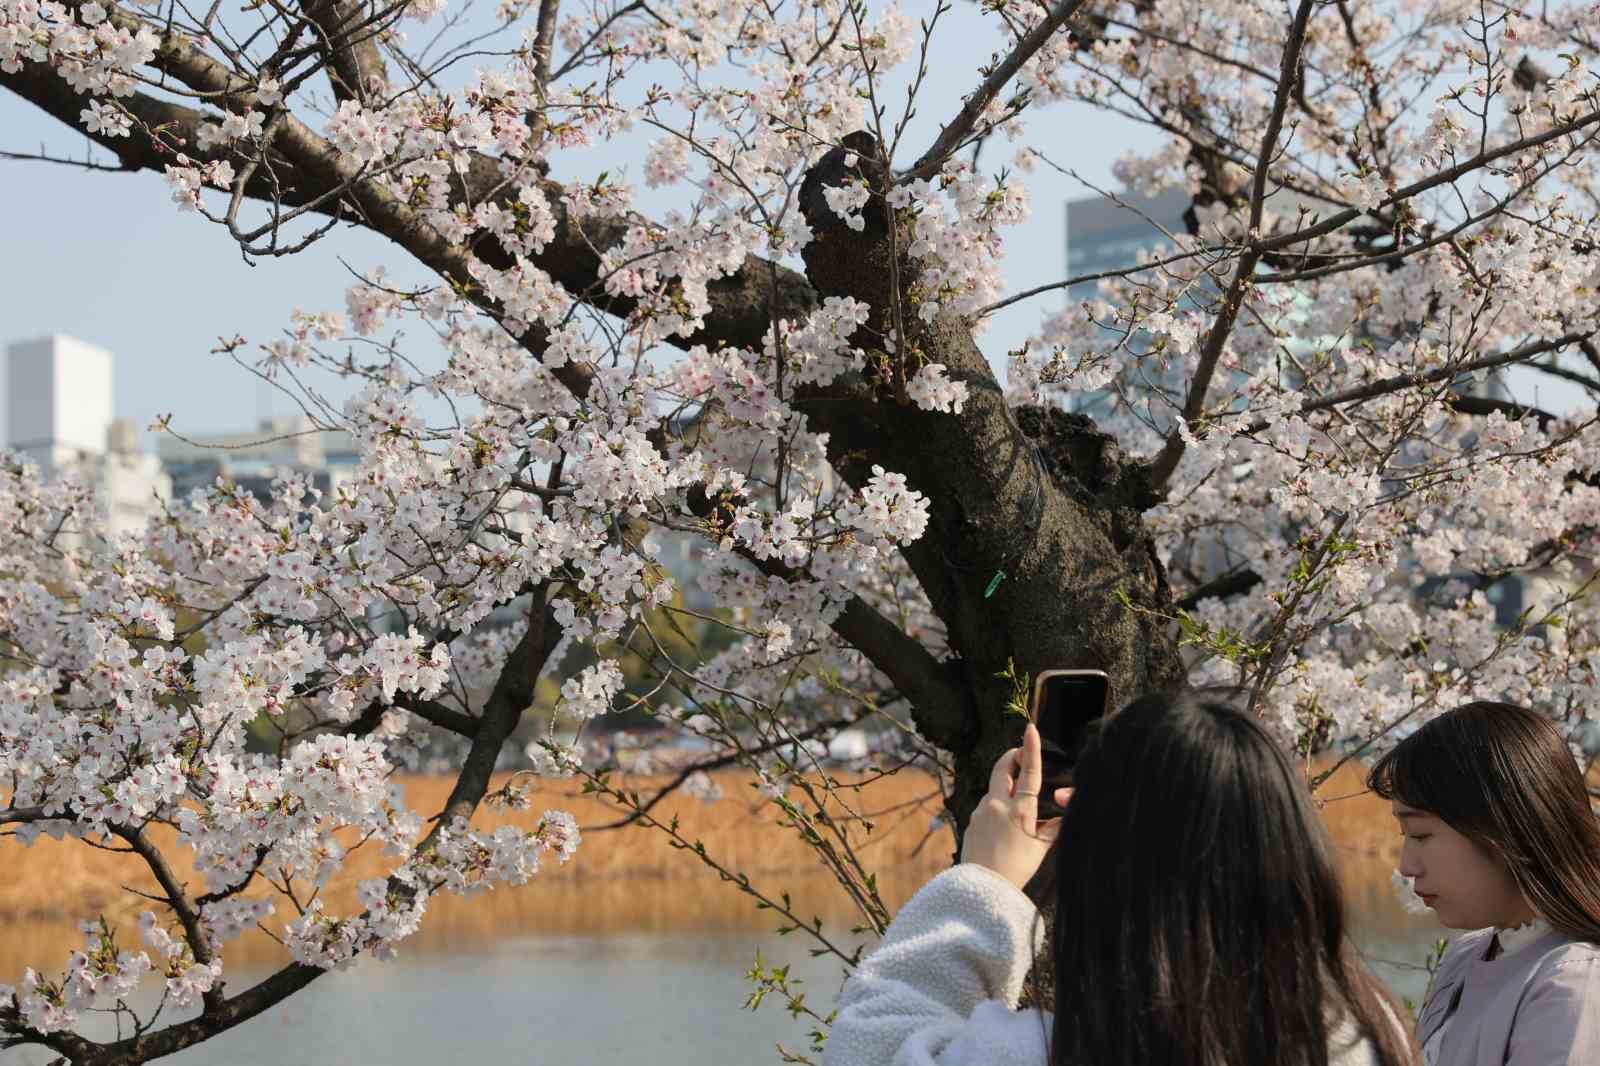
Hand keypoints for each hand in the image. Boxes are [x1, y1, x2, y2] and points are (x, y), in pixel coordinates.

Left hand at [959, 722, 1071, 890]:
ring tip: (1017, 804)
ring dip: (1005, 786)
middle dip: (1010, 756)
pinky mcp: (972, 820)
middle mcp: (998, 805)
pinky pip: (986, 805)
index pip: (1028, 772)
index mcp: (1020, 810)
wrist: (983, 888)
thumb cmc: (1017, 869)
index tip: (1030, 729)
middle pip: (1002, 768)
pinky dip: (997, 805)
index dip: (1031, 749)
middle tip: (1019, 753)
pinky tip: (1003, 825)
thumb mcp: (1040, 849)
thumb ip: (1052, 829)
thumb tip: (1061, 817)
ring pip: (994, 788)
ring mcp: (981, 811)